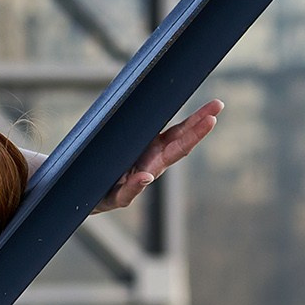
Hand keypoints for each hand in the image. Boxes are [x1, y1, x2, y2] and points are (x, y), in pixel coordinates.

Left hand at [94, 98, 222, 212]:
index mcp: (154, 150)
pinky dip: (134, 185)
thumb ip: (136, 134)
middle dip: (195, 133)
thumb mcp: (122, 148)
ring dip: (166, 160)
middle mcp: (150, 165)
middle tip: (214, 116)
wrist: (88, 194)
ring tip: (186, 144)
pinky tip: (145, 176)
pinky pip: (126, 193)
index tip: (216, 107)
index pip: (180, 133)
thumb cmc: (109, 167)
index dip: (197, 121)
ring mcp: (136, 181)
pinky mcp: (117, 197)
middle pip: (177, 148)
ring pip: (157, 169)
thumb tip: (155, 129)